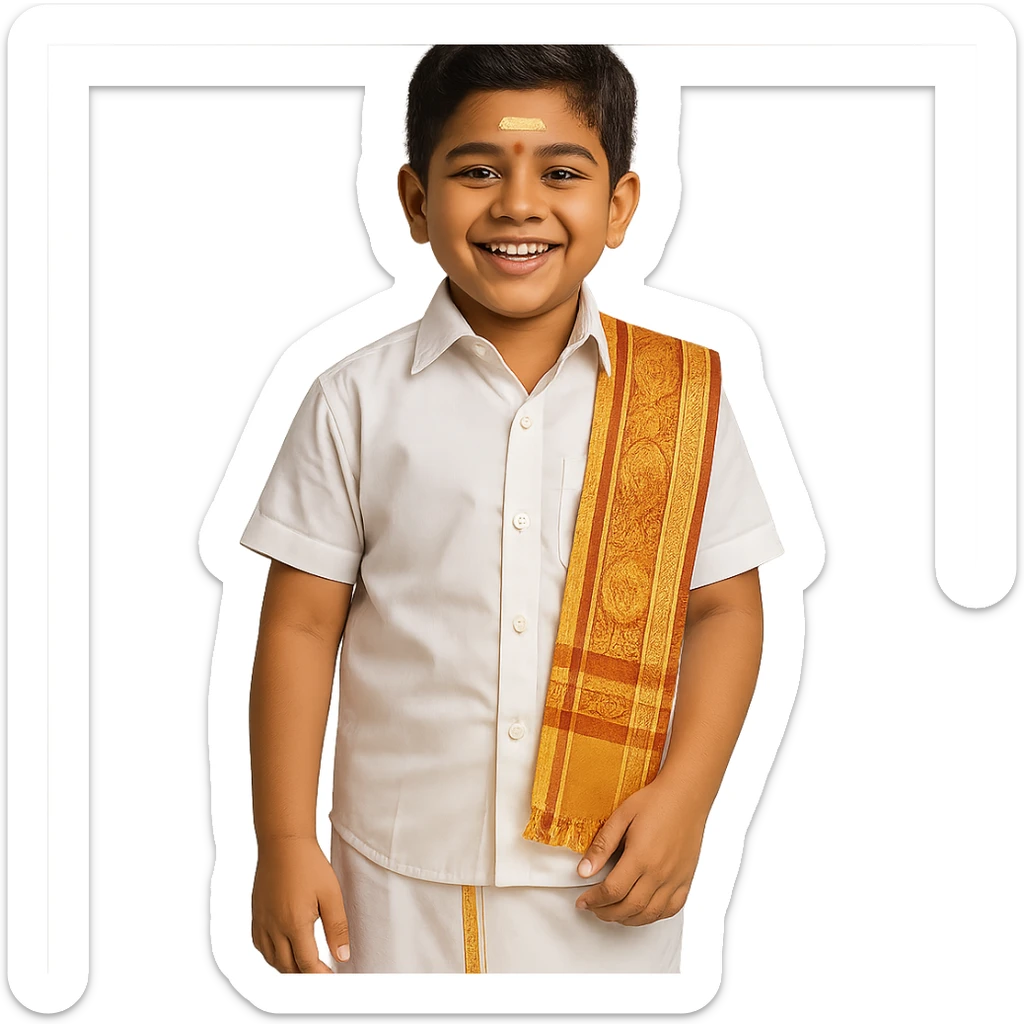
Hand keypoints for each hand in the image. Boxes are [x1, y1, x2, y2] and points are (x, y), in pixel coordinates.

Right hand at [251, 836, 350, 972]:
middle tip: (322, 975)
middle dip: (305, 975)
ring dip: (289, 968)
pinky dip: (272, 955)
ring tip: (306, 966)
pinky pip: (260, 946)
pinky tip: (284, 951)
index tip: (332, 979)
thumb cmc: (309, 865)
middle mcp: (274, 928)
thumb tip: (342, 956)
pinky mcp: (256, 915)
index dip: (321, 976)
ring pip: (272, 960)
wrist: (283, 843)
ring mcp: (262, 922)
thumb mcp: (331, 894)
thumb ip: (337, 928)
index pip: (307, 964)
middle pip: (288, 967)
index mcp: (294, 924)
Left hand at [574, 776, 705, 925]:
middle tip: (593, 908)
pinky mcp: (686, 880)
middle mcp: (660, 873)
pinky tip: (640, 910)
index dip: (593, 901)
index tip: (582, 901)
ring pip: (649, 914)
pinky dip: (653, 916)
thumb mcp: (621, 816)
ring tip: (612, 912)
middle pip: (629, 907)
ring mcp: (675, 879)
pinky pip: (671, 909)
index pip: (612, 891)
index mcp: (641, 857)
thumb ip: (602, 846)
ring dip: (627, 919)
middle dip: (606, 913)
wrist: (687, 795)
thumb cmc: (655, 801)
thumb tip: (583, 871)